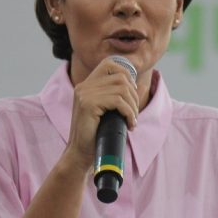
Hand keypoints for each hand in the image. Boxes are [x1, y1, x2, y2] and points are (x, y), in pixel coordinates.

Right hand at [63, 56, 138, 171]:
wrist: (80, 153)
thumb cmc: (96, 134)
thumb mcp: (106, 110)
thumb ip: (114, 96)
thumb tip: (138, 87)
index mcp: (86, 84)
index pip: (110, 64)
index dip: (127, 74)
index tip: (132, 94)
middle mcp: (84, 86)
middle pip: (121, 77)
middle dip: (134, 95)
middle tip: (134, 113)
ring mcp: (85, 94)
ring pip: (122, 89)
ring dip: (133, 106)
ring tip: (132, 120)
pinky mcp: (88, 104)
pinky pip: (118, 101)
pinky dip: (129, 113)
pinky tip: (130, 124)